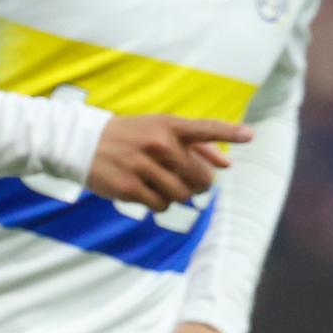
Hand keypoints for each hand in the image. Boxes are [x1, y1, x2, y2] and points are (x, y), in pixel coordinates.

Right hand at [87, 115, 251, 210]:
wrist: (81, 142)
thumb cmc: (130, 135)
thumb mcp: (159, 129)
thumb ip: (198, 145)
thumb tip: (228, 163)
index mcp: (168, 126)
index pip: (204, 128)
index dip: (229, 132)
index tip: (251, 135)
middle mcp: (158, 144)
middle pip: (200, 179)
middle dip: (199, 185)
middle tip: (187, 182)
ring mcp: (143, 166)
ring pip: (182, 196)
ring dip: (177, 196)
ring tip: (162, 185)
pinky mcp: (130, 187)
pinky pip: (161, 206)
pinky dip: (159, 204)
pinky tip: (146, 192)